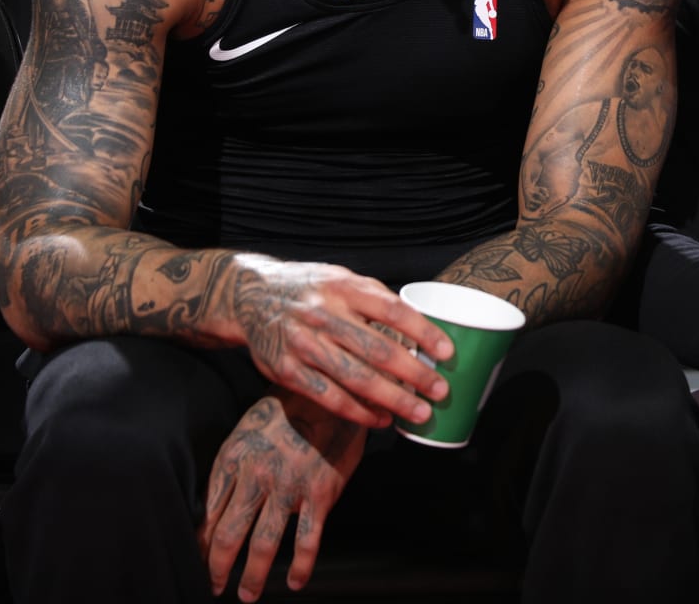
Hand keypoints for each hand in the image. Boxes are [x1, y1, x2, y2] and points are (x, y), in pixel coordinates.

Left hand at [200, 393, 366, 600]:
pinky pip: (306, 540)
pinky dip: (299, 566)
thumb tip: (214, 507)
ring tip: (246, 595)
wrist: (330, 391)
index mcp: (233, 458)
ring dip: (252, 577)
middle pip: (228, 534)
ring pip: (262, 544)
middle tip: (214, 586)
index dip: (201, 542)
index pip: (209, 512)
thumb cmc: (286, 408)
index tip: (199, 559)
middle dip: (217, 567)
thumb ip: (233, 466)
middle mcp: (256, 475)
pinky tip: (294, 582)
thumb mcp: (248, 429)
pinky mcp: (319, 493)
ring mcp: (288, 486)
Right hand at [225, 254, 453, 427]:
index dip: (423, 332)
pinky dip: (359, 412)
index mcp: (343, 288)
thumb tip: (421, 327)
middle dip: (414, 375)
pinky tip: (382, 419)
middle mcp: (323, 315)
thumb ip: (375, 299)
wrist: (251, 297)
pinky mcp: (287, 371)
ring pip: (356, 378)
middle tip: (441, 391)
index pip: (392, 310)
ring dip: (393, 399)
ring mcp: (304, 345)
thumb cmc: (311, 290)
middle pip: (377, 350)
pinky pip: (330, 397)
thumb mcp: (341, 279)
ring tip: (419, 413)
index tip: (448, 352)